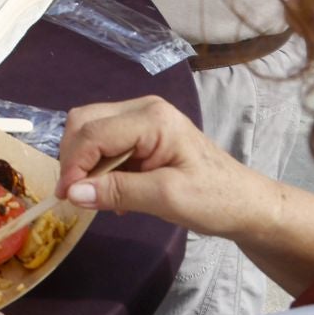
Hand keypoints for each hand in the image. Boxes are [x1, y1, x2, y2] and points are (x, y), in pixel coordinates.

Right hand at [55, 96, 252, 237]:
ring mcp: (142, 119)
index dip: (73, 164)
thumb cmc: (215, 200)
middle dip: (73, 158)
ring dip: (84, 163)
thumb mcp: (167, 199)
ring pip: (90, 130)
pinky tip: (111, 191)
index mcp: (152, 118)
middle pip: (85, 122)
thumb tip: (73, 193)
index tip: (66, 198)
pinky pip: (104, 142)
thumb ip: (118, 191)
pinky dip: (97, 166)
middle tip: (76, 197)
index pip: (94, 132)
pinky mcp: (142, 133)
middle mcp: (143, 109)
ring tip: (96, 196)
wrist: (247, 204)